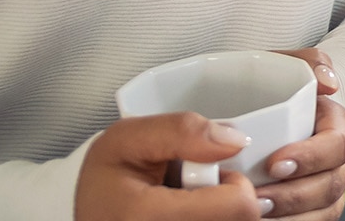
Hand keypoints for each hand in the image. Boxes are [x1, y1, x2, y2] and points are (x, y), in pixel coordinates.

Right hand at [74, 113, 260, 220]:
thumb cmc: (104, 188)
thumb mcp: (126, 139)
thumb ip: (181, 131)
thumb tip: (234, 139)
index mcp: (151, 218)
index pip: (240, 208)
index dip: (235, 183)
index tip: (209, 174)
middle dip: (227, 198)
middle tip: (191, 189)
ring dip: (222, 212)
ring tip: (186, 203)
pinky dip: (216, 219)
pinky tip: (187, 215)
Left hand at [259, 48, 344, 219]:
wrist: (241, 116)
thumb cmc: (266, 92)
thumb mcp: (282, 66)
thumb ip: (308, 63)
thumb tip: (329, 83)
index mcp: (336, 126)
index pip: (336, 146)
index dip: (311, 158)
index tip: (275, 163)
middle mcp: (337, 161)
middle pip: (331, 185)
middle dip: (296, 195)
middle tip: (258, 197)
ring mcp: (327, 189)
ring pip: (323, 212)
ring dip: (292, 216)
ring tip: (256, 214)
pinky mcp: (313, 210)